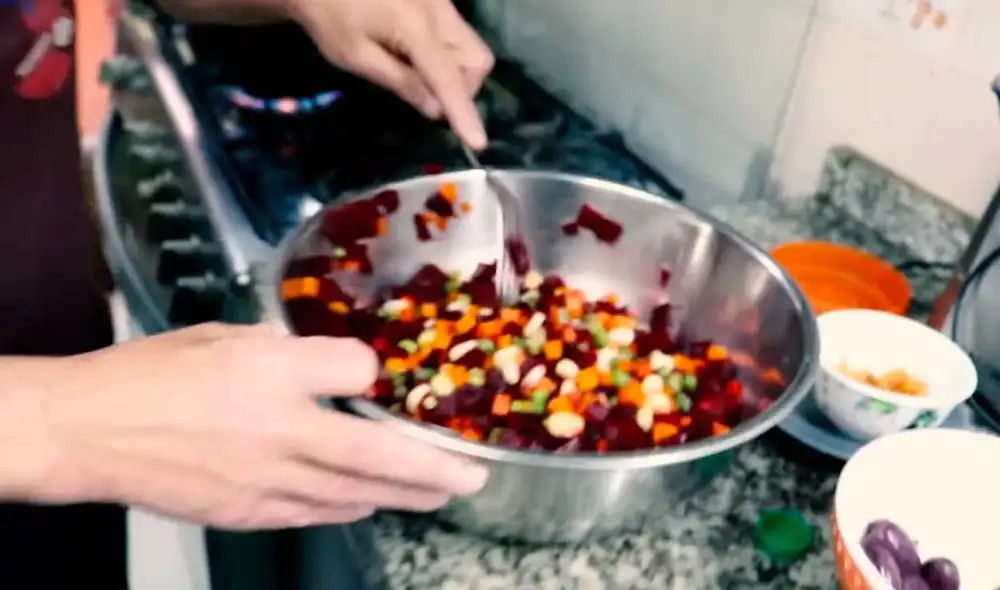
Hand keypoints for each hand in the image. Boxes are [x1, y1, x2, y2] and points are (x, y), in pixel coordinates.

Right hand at [30, 323, 487, 529]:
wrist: (89, 431)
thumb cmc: (150, 375)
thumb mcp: (225, 337)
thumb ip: (287, 353)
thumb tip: (333, 367)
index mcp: (270, 372)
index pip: (357, 370)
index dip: (375, 370)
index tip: (381, 373)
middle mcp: (279, 430)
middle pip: (376, 453)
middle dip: (433, 467)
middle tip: (472, 474)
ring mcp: (266, 479)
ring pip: (354, 494)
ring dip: (403, 495)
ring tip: (439, 493)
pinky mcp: (248, 512)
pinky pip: (314, 514)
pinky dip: (348, 508)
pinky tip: (368, 505)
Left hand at [287, 0, 493, 149]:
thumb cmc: (328, 16)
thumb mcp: (356, 56)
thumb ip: (401, 82)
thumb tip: (436, 110)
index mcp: (416, 27)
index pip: (450, 78)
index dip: (464, 112)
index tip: (478, 142)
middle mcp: (439, 11)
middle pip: (478, 61)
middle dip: (463, 87)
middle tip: (428, 95)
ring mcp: (442, 2)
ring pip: (473, 48)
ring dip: (457, 72)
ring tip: (418, 74)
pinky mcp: (438, 0)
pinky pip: (459, 36)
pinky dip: (448, 56)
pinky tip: (416, 57)